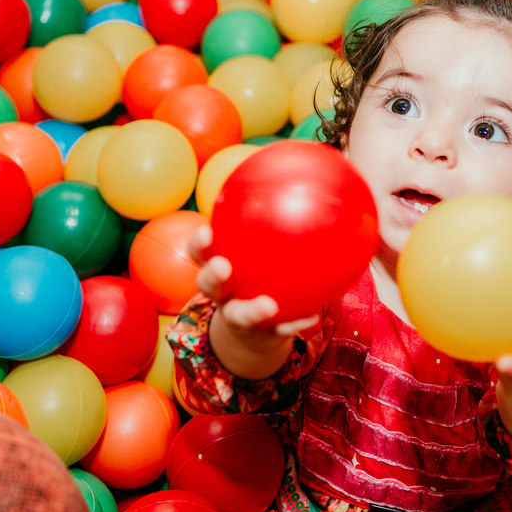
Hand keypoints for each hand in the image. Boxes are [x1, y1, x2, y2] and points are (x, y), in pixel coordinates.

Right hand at [190, 226, 319, 346]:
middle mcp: (223, 292)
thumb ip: (276, 218)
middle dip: (212, 275)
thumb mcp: (261, 247)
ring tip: (269, 306)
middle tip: (224, 266)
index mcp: (220, 266)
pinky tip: (311, 315)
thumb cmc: (260, 273)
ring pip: (237, 315)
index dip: (200, 243)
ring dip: (251, 310)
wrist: (257, 327)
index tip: (208, 232)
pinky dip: (293, 323)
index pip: (202, 251)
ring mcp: (239, 316)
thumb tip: (310, 176)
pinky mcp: (261, 334)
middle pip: (208, 284)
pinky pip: (277, 331)